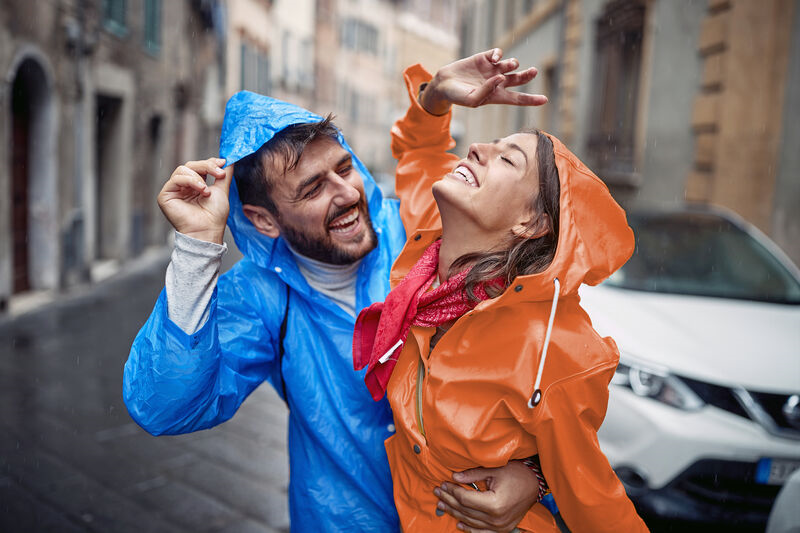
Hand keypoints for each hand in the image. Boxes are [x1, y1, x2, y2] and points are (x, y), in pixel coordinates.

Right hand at [157, 158, 231, 243]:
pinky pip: (176, 179)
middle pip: (190, 165)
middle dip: (207, 166)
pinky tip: (201, 190)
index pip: (198, 166)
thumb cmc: (215, 216)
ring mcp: (174, 190)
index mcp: (195, 185)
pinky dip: (191, 181)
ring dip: (199, 177)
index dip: (210, 162)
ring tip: (207, 191)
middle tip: (220, 173)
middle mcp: (183, 187)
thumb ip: (224, 175)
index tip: (223, 163)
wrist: (208, 230)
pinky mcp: (165, 195)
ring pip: (183, 169)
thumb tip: (229, 160)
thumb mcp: (222, 190)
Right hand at [420, 48, 547, 114]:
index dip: (531, 99)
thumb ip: (487, 91)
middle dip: (527, 75)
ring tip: (506, 65)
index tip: (545, 99)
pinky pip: (499, 53)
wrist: (444, 84)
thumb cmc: (457, 97)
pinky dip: (499, 54)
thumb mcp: (472, 100)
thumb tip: (502, 77)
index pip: (518, 98)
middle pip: (519, 79)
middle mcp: (497, 82)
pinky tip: (494, 58)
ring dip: (512, 64)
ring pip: (511, 64)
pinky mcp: (485, 58)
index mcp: (497, 96)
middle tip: (533, 72)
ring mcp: (492, 69)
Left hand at [434, 461, 539, 531]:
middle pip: (466, 510)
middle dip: (450, 501)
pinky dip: (470, 528)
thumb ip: (473, 475)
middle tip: (437, 493)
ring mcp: (500, 526)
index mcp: (494, 503)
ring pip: (471, 521)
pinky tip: (459, 524)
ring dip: (455, 513)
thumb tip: (454, 476)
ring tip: (442, 505)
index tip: (443, 484)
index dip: (452, 491)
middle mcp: (496, 518)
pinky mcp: (502, 528)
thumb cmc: (517, 474)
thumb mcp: (494, 470)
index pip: (465, 498)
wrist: (535, 484)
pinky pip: (482, 531)